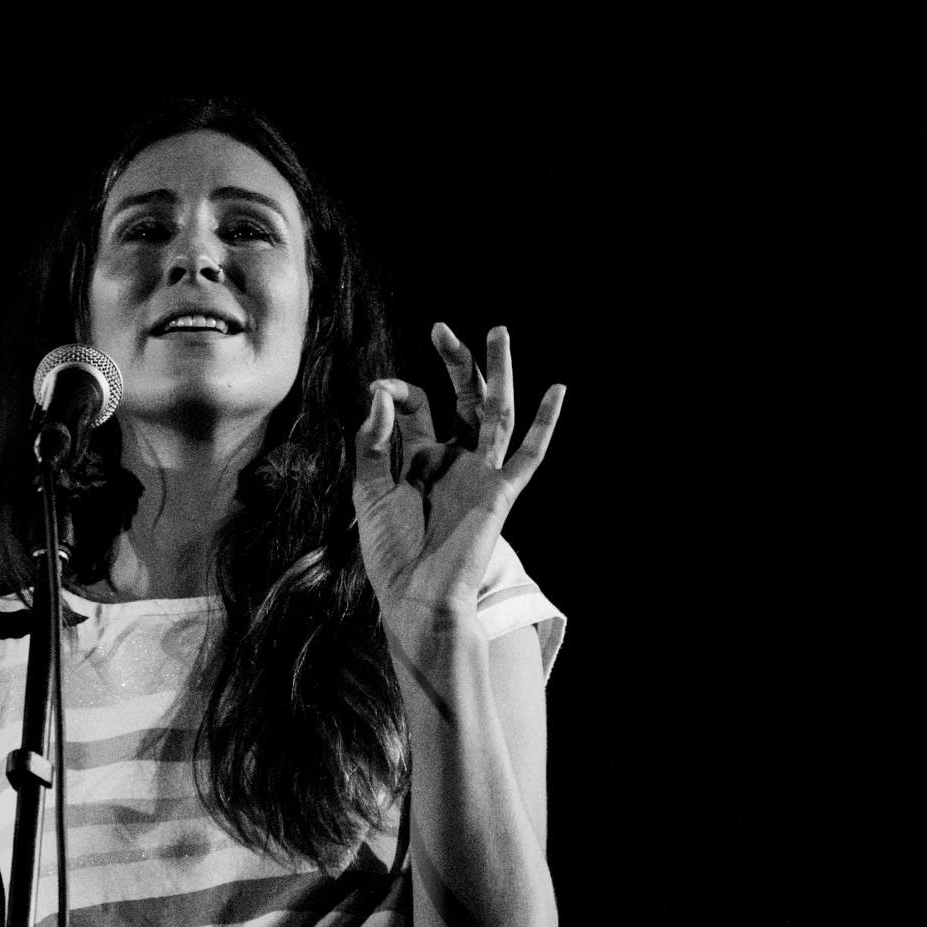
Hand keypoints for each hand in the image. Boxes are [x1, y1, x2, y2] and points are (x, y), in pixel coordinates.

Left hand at [352, 323, 564, 642]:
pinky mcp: (498, 493)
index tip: (379, 391)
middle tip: (442, 329)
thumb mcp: (368, 489)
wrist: (413, 597)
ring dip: (498, 373)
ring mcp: (478, 474)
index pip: (416, 406)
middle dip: (455, 363)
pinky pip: (527, 455)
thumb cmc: (390, 552)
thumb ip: (373, 441)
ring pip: (496, 413)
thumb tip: (381, 393)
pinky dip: (543, 424)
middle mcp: (453, 459)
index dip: (396, 392)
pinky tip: (557, 391)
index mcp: (420, 457)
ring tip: (499, 332)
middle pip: (462, 399)